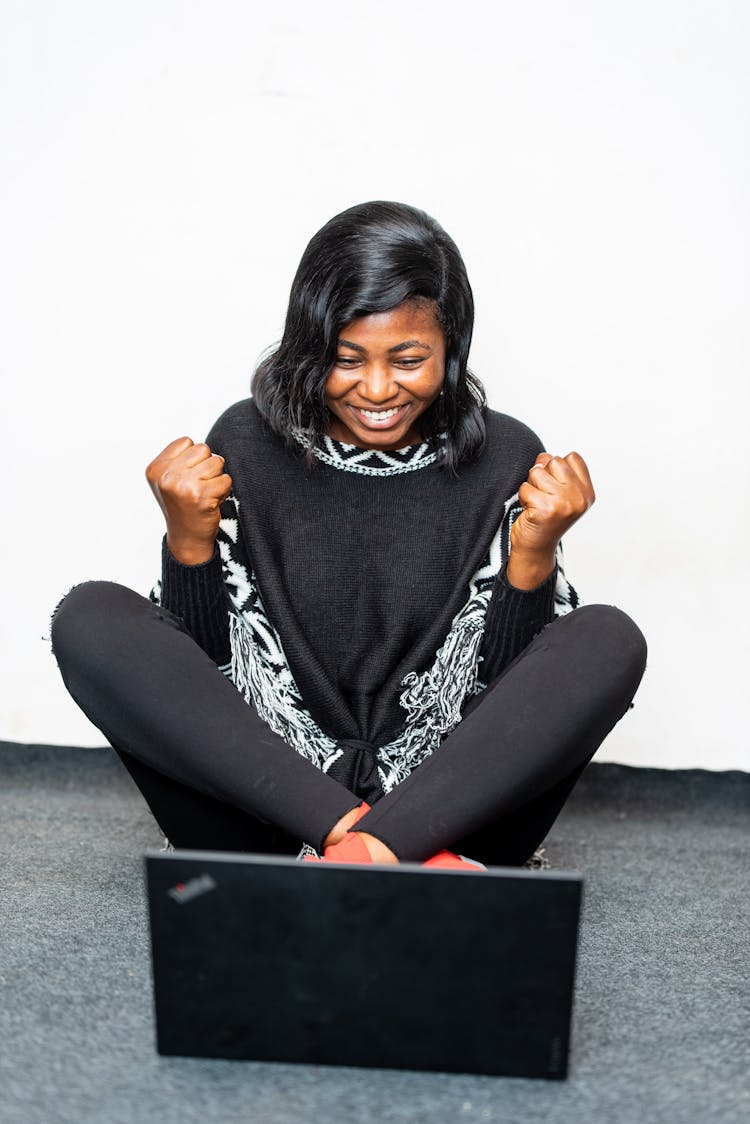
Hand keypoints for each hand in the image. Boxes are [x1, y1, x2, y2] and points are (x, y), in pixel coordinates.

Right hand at [146, 437, 232, 564]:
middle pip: (203, 449)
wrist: (186, 538)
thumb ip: (180, 459)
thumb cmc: (182, 506)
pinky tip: (212, 501)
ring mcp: (183, 486)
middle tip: (200, 485)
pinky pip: (226, 479)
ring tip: (206, 493)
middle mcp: (167, 476)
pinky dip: (224, 490)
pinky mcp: (201, 496)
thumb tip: (203, 447)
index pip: (186, 442)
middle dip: (207, 465)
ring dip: (217, 478)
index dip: (194, 458)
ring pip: (217, 462)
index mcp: (156, 469)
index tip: (188, 476)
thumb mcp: (168, 480)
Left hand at [507, 452, 594, 588]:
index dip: (557, 468)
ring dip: (531, 486)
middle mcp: (579, 498)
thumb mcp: (560, 493)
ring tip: (536, 502)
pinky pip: (525, 487)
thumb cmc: (546, 518)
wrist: (536, 549)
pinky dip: (523, 497)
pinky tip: (530, 510)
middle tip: (543, 495)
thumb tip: (543, 457)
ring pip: (537, 472)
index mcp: (586, 492)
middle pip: (554, 461)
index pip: (572, 458)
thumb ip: (556, 471)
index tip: (555, 487)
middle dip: (542, 475)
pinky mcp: (544, 509)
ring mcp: (563, 503)